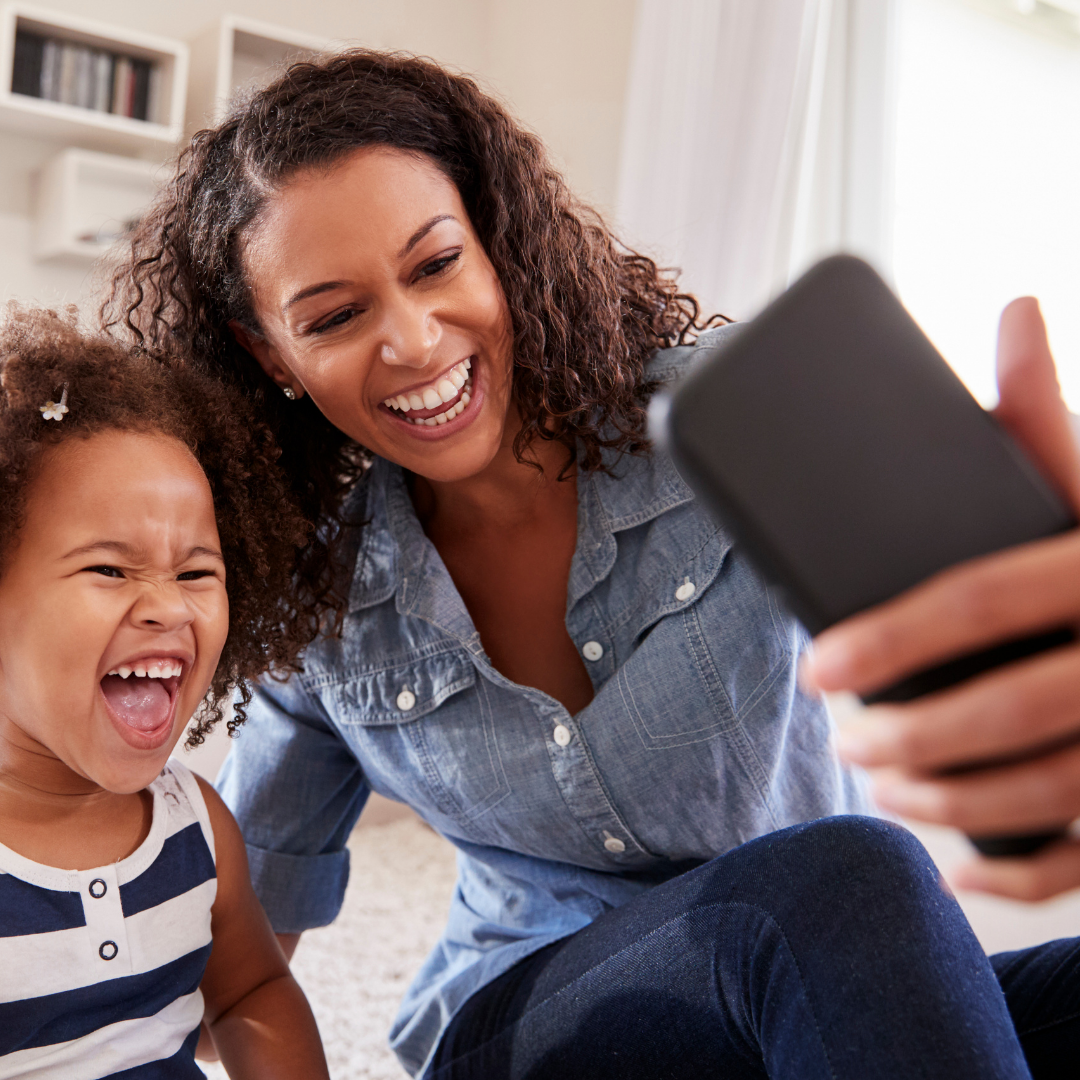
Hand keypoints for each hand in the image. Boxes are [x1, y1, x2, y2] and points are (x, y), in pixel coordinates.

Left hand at [803, 298, 1079, 900]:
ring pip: (1049, 792)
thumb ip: (1053, 414)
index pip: (984, 599)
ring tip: (883, 784)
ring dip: (948, 800)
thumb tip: (1016, 306)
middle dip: (911, 733)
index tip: (817, 666)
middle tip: (847, 739)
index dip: (892, 638)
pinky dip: (1022, 875)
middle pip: (1008, 709)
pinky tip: (960, 870)